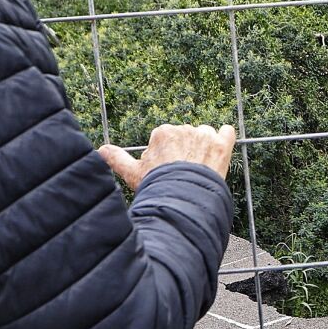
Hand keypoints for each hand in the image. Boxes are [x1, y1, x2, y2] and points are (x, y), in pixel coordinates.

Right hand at [98, 123, 235, 188]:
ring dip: (204, 148)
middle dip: (185, 153)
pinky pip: (227, 132)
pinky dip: (225, 138)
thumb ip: (117, 159)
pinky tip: (221, 150)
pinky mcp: (222, 144)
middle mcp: (183, 128)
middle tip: (183, 174)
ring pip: (205, 137)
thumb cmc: (157, 187)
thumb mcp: (132, 173)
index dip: (166, 157)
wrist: (183, 200)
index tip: (167, 171)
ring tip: (199, 170)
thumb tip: (100, 150)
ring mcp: (204, 135)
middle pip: (186, 139)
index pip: (167, 141)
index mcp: (162, 132)